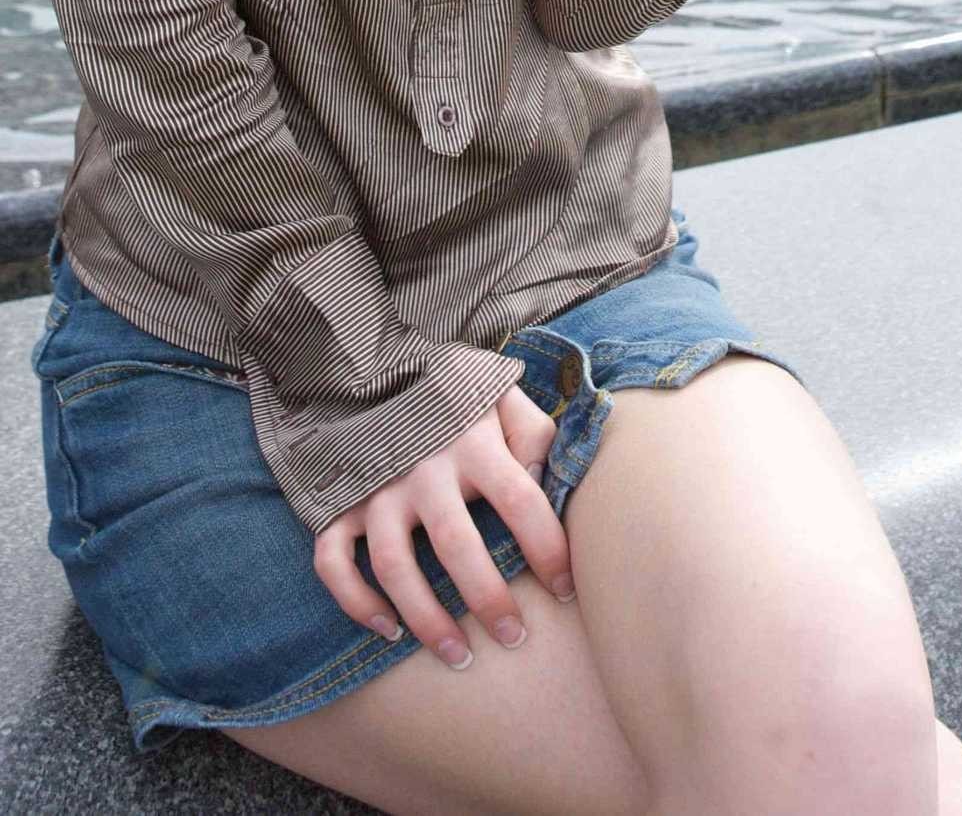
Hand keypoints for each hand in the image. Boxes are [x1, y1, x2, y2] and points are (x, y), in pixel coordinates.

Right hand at [311, 382, 571, 667]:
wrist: (380, 367)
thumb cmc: (457, 397)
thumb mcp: (502, 400)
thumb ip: (534, 436)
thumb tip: (549, 487)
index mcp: (473, 441)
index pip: (520, 500)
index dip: (548, 549)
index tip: (565, 590)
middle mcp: (422, 469)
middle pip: (457, 546)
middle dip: (489, 600)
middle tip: (515, 638)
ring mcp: (377, 489)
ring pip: (394, 567)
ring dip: (426, 618)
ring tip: (459, 656)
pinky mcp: (341, 504)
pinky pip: (335, 562)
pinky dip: (355, 601)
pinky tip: (388, 629)